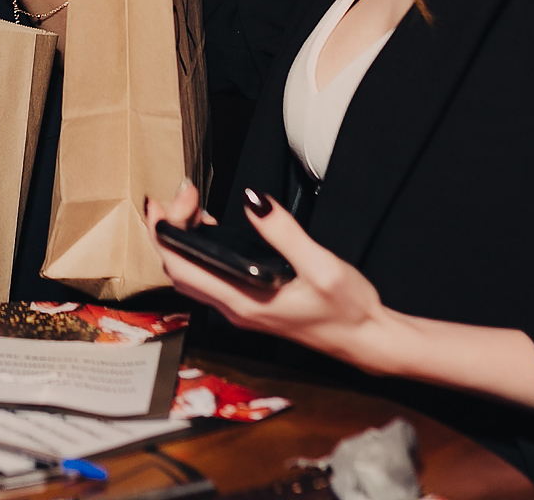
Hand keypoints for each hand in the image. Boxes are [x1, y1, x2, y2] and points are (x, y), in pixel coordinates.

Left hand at [145, 183, 391, 372]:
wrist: (367, 340)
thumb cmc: (348, 310)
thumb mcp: (321, 266)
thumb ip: (284, 233)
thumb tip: (253, 200)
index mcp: (243, 302)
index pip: (180, 267)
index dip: (166, 231)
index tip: (175, 198)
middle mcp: (234, 309)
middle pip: (178, 269)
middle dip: (170, 229)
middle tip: (185, 194)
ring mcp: (241, 309)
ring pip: (192, 274)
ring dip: (183, 240)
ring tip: (192, 204)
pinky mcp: (250, 306)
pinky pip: (210, 277)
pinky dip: (201, 250)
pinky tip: (213, 228)